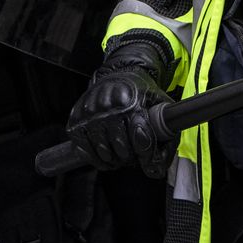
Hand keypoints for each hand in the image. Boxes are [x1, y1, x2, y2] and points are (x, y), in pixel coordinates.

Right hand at [65, 41, 174, 175]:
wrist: (118, 73)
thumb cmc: (141, 93)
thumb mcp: (161, 106)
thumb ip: (167, 134)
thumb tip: (157, 169)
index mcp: (132, 101)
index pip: (141, 137)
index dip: (147, 156)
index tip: (149, 165)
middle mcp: (109, 105)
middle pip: (121, 148)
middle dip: (130, 158)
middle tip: (133, 157)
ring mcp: (90, 112)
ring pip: (102, 152)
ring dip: (113, 161)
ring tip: (120, 156)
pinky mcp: (75, 119)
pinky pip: (84, 149)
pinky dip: (95, 158)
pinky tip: (105, 154)